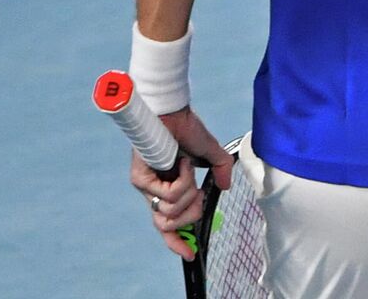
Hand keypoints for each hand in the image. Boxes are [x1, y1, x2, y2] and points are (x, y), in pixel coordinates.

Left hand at [127, 107, 235, 260]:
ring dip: (188, 191)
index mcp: (168, 191)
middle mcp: (154, 193)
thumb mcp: (212, 154)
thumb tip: (227, 188)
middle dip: (192, 211)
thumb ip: (221, 172)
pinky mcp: (140, 180)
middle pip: (171, 225)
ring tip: (187, 169)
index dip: (178, 243)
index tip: (190, 254)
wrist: (173, 113)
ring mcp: (146, 188)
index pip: (168, 226)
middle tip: (198, 192)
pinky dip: (183, 179)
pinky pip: (169, 195)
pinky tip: (181, 162)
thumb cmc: (188, 130)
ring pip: (171, 211)